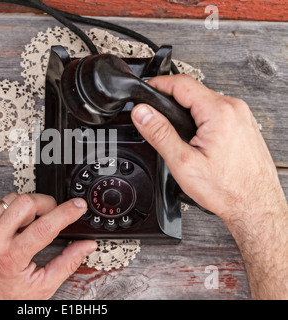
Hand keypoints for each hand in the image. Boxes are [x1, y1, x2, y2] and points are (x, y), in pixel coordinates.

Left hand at [0, 193, 96, 299]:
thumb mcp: (39, 288)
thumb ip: (66, 264)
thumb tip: (86, 246)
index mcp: (11, 258)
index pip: (45, 226)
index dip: (66, 213)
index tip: (78, 205)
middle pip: (26, 203)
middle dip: (45, 204)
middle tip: (50, 214)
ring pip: (11, 199)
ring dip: (26, 206)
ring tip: (28, 223)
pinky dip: (9, 209)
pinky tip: (11, 224)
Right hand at [131, 74, 287, 298]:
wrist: (254, 206)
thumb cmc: (227, 188)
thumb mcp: (183, 162)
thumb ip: (159, 133)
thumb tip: (142, 113)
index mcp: (218, 112)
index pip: (181, 83)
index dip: (158, 84)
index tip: (145, 89)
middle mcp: (234, 108)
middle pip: (192, 90)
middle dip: (170, 99)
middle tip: (153, 113)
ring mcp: (241, 116)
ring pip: (204, 102)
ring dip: (185, 110)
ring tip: (173, 130)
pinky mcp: (242, 125)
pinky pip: (215, 112)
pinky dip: (200, 118)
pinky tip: (194, 138)